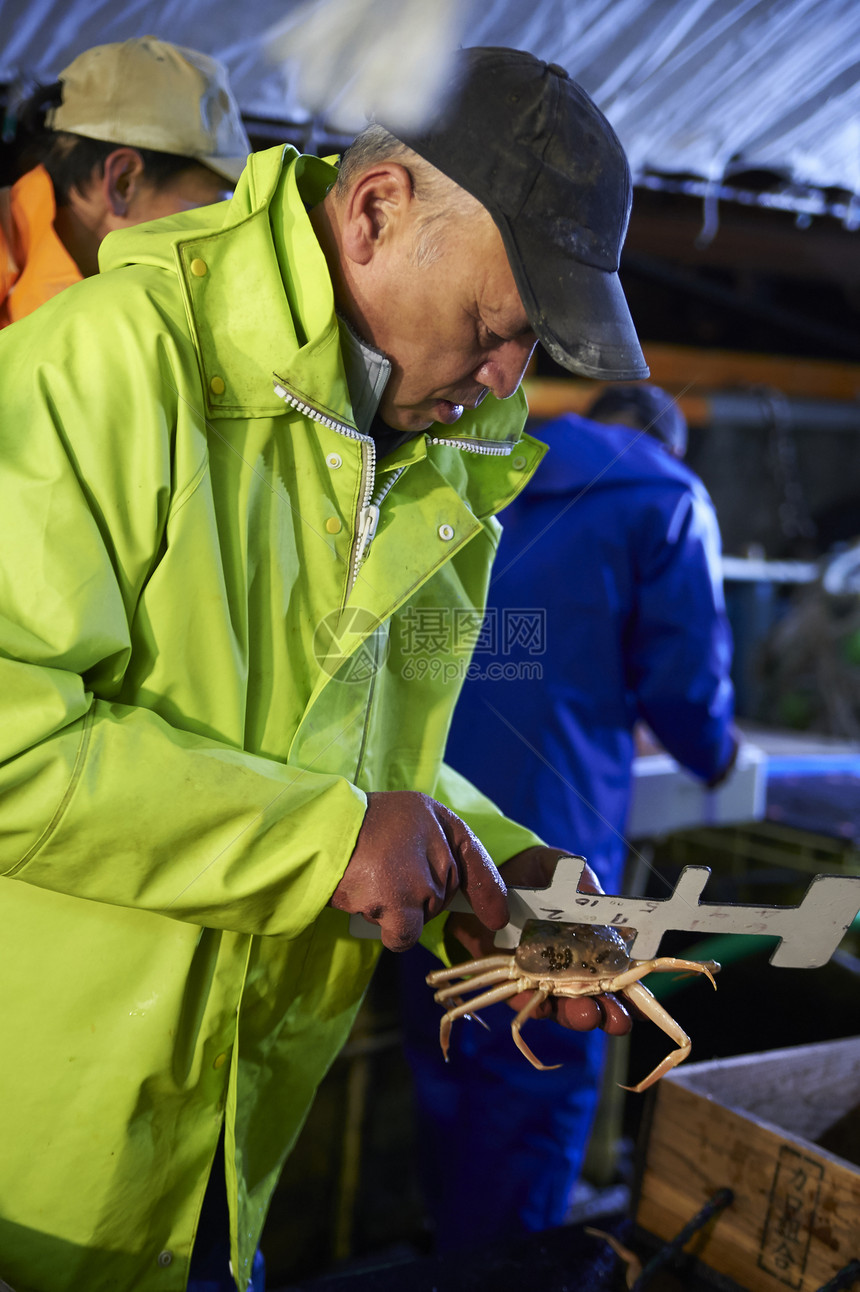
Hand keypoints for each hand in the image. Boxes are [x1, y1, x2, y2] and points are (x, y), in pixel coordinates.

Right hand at [330, 791, 508, 951]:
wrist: (320, 830)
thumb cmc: (360, 824)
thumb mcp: (407, 817)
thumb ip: (436, 844)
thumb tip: (461, 891)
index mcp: (441, 821)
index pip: (475, 859)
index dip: (488, 891)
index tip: (497, 918)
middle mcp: (439, 850)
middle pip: (443, 894)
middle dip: (419, 892)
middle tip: (384, 870)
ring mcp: (422, 881)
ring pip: (423, 914)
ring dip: (400, 908)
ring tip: (371, 880)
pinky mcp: (401, 907)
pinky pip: (406, 936)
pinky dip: (392, 930)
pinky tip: (373, 906)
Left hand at [445, 846, 631, 1035]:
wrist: (494, 873)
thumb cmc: (536, 873)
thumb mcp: (559, 868)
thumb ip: (579, 880)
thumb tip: (596, 894)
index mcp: (591, 943)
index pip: (616, 974)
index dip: (631, 993)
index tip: (642, 1006)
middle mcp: (569, 966)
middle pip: (592, 997)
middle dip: (608, 1011)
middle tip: (619, 1019)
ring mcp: (540, 975)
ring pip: (561, 1005)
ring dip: (575, 1013)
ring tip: (588, 1014)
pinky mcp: (510, 978)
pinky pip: (521, 998)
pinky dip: (532, 1005)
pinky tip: (541, 1007)